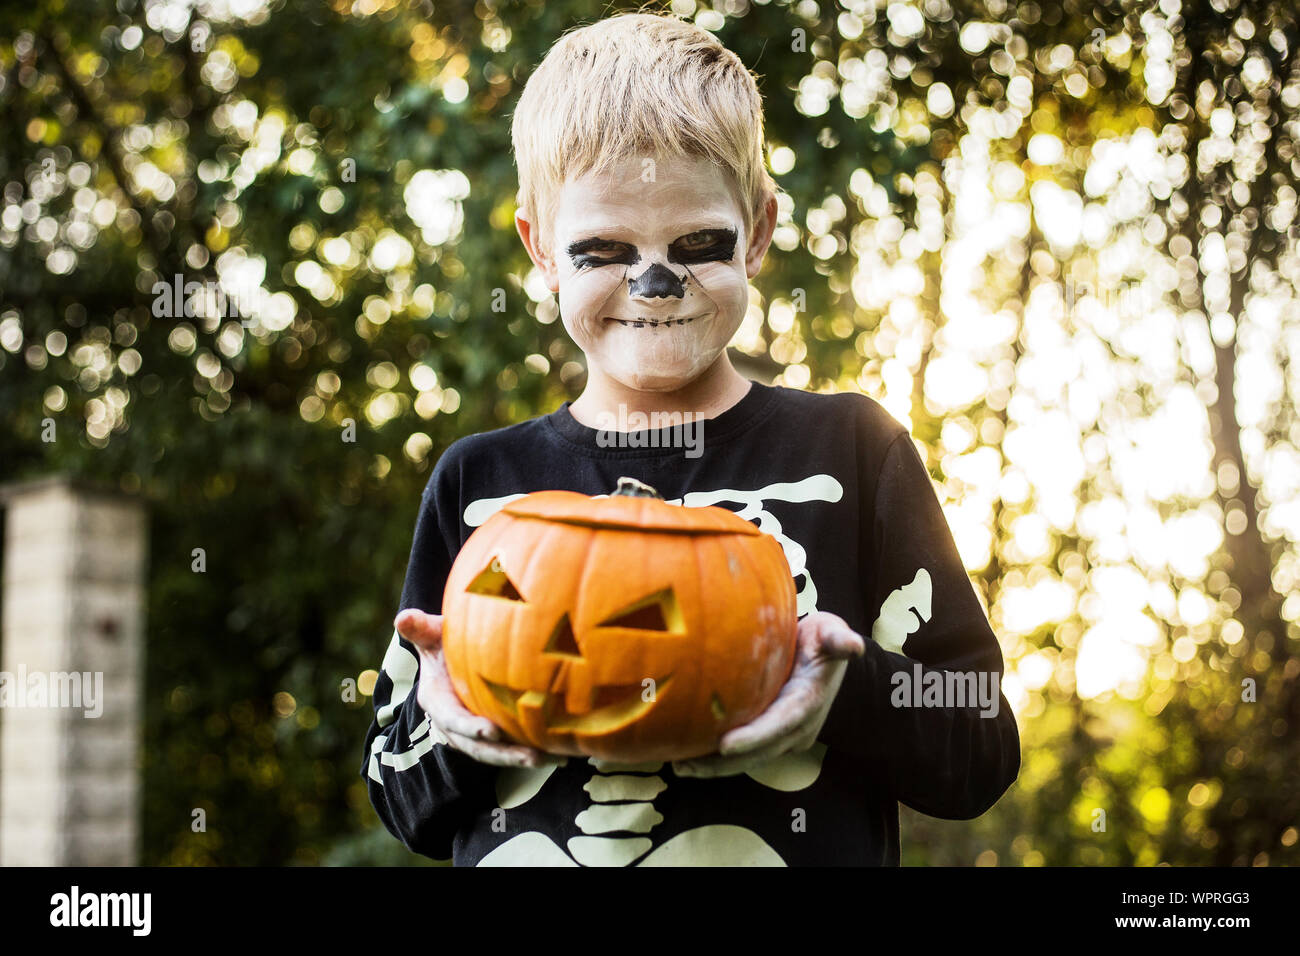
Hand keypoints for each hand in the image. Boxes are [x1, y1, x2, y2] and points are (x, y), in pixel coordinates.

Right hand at [394, 608, 564, 768]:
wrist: (453, 655)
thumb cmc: (444, 641)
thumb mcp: (432, 633)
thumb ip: (421, 628)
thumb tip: (402, 618)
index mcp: (436, 700)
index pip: (451, 719)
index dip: (469, 727)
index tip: (491, 732)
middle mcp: (452, 724)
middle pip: (476, 747)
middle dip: (503, 754)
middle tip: (531, 757)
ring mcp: (471, 733)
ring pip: (495, 753)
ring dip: (521, 758)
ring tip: (549, 759)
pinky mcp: (491, 736)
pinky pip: (509, 747)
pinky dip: (533, 751)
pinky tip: (561, 755)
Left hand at [672, 611, 864, 777]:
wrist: (830, 659)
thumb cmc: (824, 640)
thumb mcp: (832, 633)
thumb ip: (839, 640)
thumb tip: (853, 645)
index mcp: (808, 701)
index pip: (781, 723)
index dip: (754, 737)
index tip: (725, 746)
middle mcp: (797, 726)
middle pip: (760, 751)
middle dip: (724, 764)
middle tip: (687, 765)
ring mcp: (785, 736)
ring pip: (750, 758)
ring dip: (715, 767)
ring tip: (680, 767)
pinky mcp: (772, 736)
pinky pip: (745, 752)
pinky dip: (718, 760)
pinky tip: (687, 760)